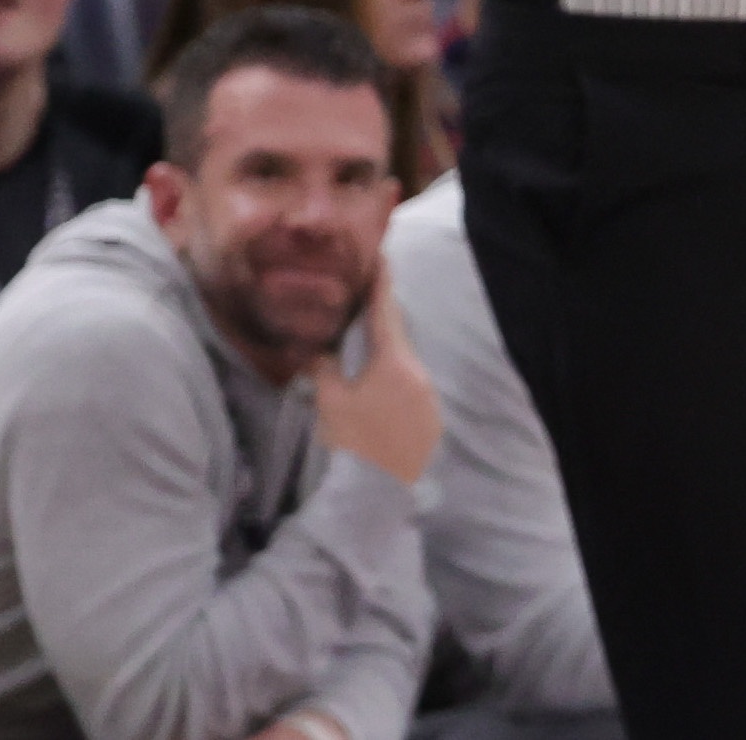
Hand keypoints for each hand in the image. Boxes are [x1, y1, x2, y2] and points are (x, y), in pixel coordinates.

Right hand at [315, 279, 441, 483]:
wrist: (381, 491)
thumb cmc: (354, 443)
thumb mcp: (331, 402)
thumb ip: (324, 368)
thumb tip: (318, 349)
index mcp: (395, 361)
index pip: (386, 310)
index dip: (379, 281)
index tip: (378, 254)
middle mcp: (417, 371)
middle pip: (396, 332)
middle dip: (379, 314)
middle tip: (361, 293)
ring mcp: (426, 393)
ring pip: (402, 356)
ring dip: (384, 344)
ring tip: (362, 333)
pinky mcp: (427, 414)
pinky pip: (408, 379)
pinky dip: (391, 369)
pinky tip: (374, 375)